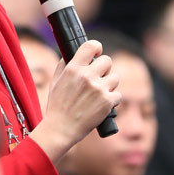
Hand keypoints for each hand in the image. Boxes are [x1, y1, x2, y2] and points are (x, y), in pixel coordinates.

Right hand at [28, 40, 120, 163]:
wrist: (61, 129)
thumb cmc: (57, 106)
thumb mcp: (55, 82)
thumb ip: (64, 65)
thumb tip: (72, 54)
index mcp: (73, 68)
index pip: (90, 46)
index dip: (97, 47)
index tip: (97, 53)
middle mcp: (87, 76)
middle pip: (107, 60)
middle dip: (105, 69)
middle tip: (100, 77)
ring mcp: (98, 89)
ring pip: (115, 78)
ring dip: (110, 84)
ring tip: (100, 93)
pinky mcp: (107, 102)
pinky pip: (118, 95)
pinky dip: (112, 100)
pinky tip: (103, 105)